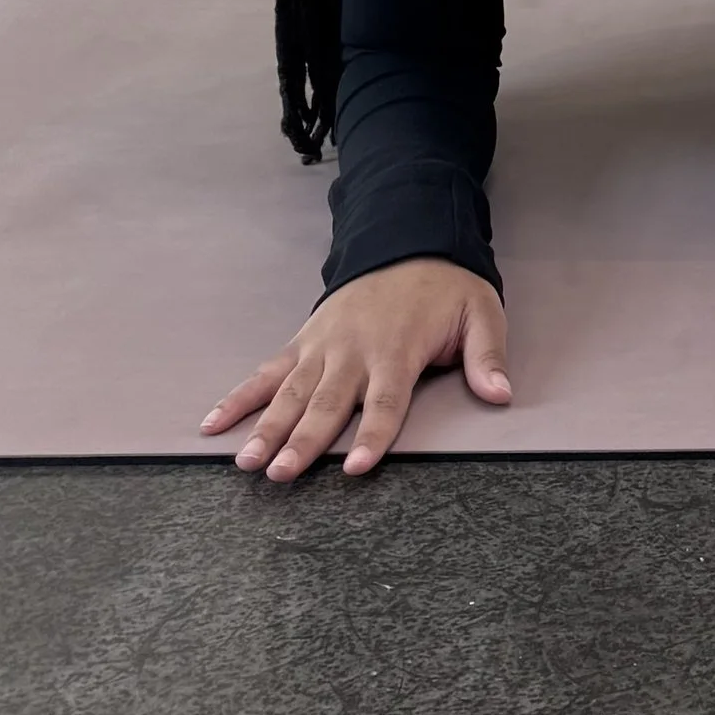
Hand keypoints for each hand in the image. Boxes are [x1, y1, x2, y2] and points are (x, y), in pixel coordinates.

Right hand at [202, 257, 510, 484]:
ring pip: (291, 392)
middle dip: (303, 441)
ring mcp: (322, 345)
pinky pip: (266, 371)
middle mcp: (354, 351)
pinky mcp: (303, 340)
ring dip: (267, 427)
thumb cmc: (446, 288)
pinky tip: (214, 423)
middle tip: (280, 474)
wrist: (408, 240)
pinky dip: (239, 396)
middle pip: (327, 403)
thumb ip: (487, 357)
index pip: (385, 402)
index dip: (373, 435)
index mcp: (397, 350)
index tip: (356, 467)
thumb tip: (501, 394)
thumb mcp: (480, 313)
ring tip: (247, 461)